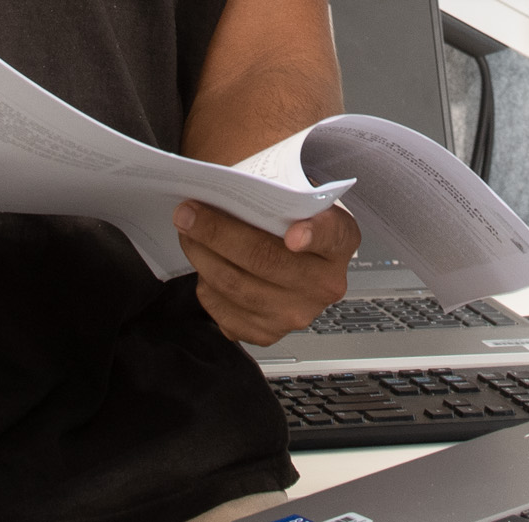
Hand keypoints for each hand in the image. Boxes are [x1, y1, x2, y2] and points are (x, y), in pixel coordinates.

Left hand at [176, 200, 360, 344]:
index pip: (331, 235)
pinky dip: (206, 285)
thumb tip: (225, 193)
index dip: (313, 235)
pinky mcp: (269, 334)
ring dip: (202, 256)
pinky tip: (204, 264)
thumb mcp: (297, 196)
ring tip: (186, 233)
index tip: (294, 235)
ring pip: (237, 286)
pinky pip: (224, 311)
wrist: (296, 256)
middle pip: (266, 260)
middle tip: (188, 213)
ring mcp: (298, 314)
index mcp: (341, 240)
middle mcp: (325, 284)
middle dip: (218, 233)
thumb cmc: (291, 220)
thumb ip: (276, 194)